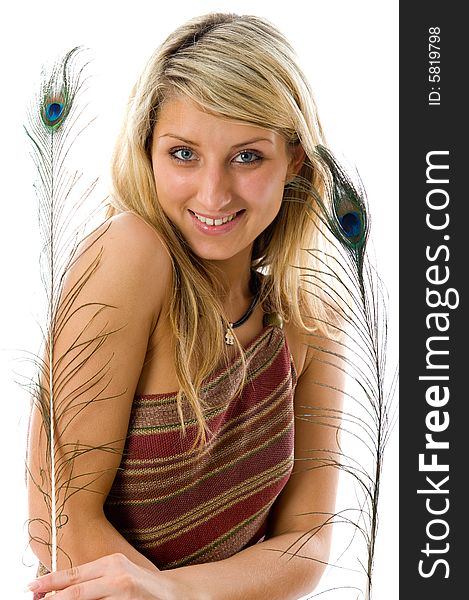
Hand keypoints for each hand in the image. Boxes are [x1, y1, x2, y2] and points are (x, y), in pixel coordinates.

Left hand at [26, 553, 193, 599]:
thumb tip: (58, 591)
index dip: (50, 582)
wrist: (174, 594)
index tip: (31, 587)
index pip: (74, 574)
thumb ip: (92, 580)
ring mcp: (124, 592)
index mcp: (111, 563)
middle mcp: (117, 575)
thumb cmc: (140, 585)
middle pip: (77, 592)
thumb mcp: (115, 575)